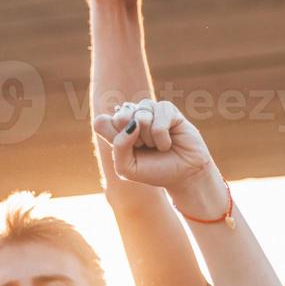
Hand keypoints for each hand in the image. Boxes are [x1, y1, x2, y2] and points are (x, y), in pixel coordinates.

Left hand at [93, 99, 214, 191]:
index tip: (127, 151)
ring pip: (140, 116)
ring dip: (149, 139)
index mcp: (117, 129)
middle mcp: (131, 116)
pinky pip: (159, 118)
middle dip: (133, 139)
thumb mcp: (127, 168)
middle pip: (119, 116)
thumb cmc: (153, 171)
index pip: (101, 122)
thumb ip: (119, 147)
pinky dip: (163, 137)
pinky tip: (168, 143)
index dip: (112, 136)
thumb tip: (133, 122)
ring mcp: (149, 110)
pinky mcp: (168, 110)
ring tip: (157, 146)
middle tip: (144, 148)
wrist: (183, 176)